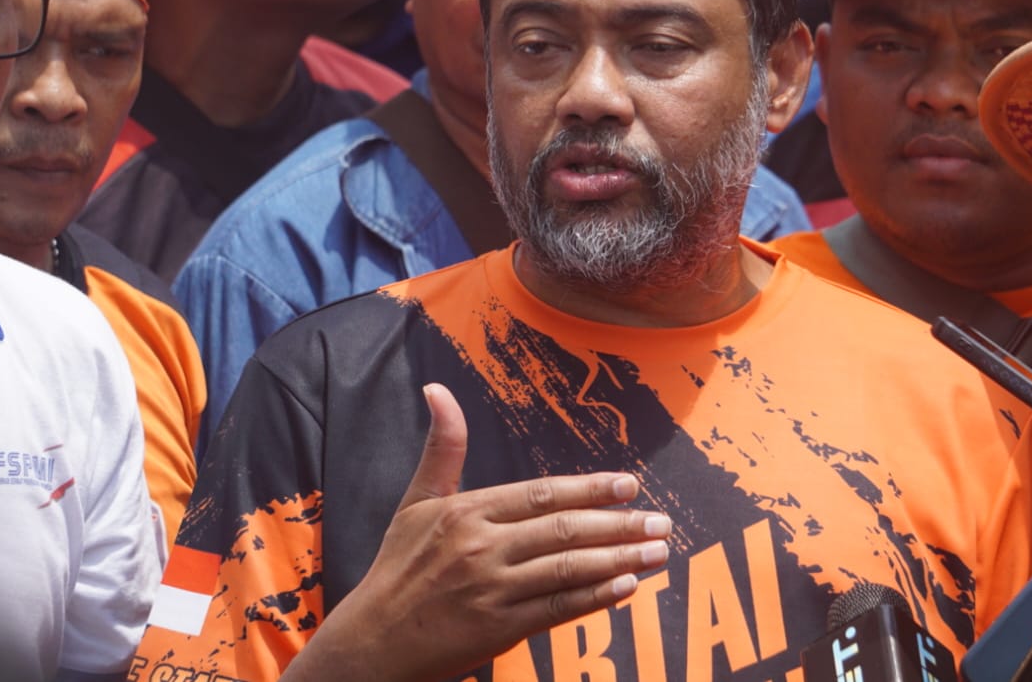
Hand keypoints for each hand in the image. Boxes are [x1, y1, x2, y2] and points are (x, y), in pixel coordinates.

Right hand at [283, 384, 670, 681]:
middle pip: (563, 530)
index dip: (590, 489)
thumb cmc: (399, 568)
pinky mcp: (498, 630)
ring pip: (567, 569)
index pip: (542, 494)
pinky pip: (557, 610)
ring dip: (619, 559)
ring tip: (658, 552)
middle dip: (619, 525)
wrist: (371, 642)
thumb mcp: (416, 502)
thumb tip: (437, 389)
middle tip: (661, 521)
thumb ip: (442, 448)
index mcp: (468, 512)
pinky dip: (594, 598)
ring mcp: (492, 591)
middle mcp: (482, 548)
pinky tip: (627, 587)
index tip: (629, 485)